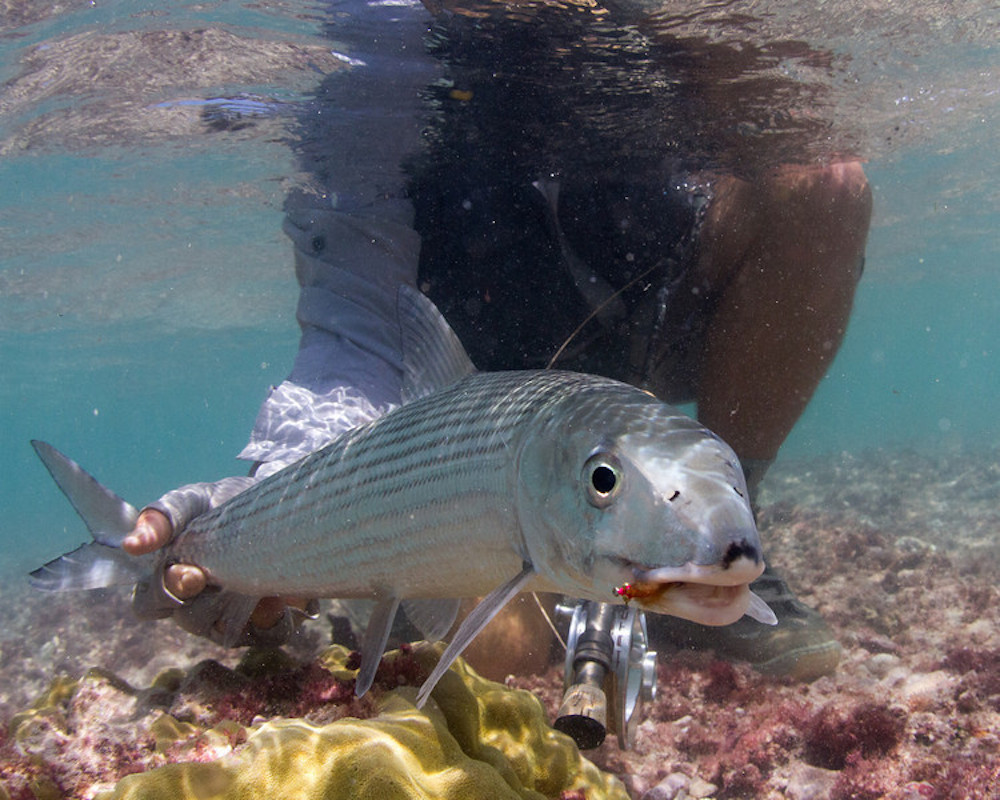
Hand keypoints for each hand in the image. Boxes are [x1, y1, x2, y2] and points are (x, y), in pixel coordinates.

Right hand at [123, 508, 301, 630]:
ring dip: (241, 615)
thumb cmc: (224, 503)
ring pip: (226, 634)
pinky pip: (267, 636)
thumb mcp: (194, 501)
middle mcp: (198, 603)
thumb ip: (163, 517)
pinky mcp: (268, 619)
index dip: (164, 596)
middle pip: (190, 620)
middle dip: (206, 603)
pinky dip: (274, 623)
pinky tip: (281, 601)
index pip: (150, 604)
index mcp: (172, 576)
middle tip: (227, 579)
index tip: (189, 575)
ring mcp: (232, 616)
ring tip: (260, 587)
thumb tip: (131, 545)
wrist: (278, 500)